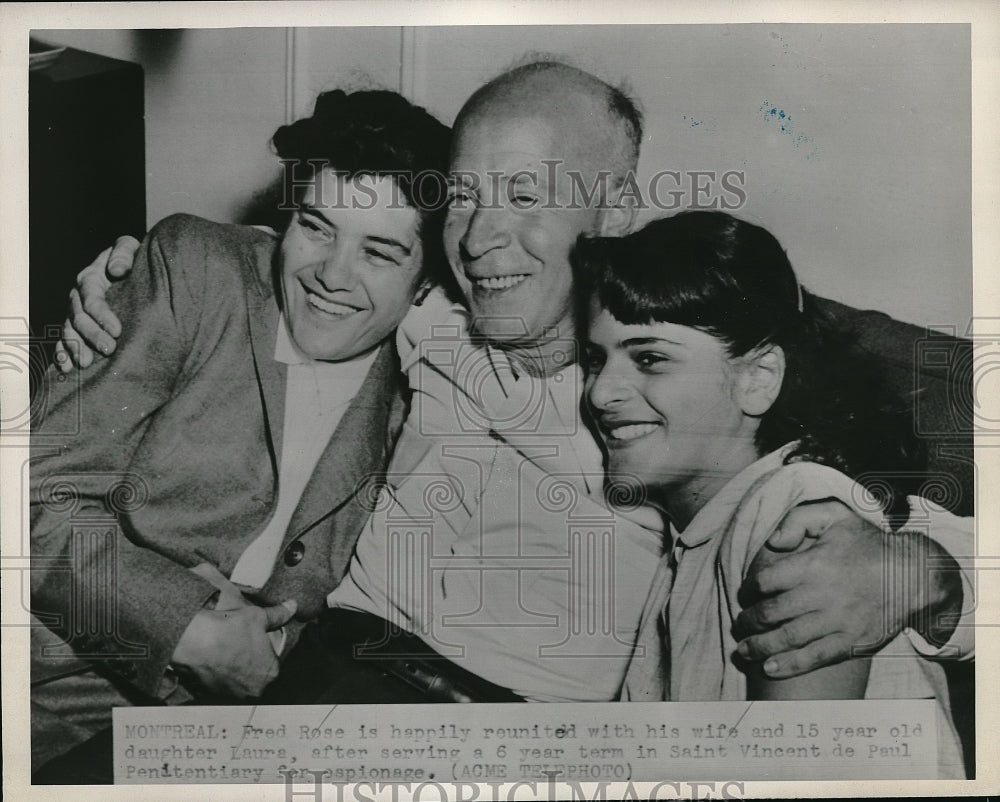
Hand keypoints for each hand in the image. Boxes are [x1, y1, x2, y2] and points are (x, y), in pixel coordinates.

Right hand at [54, 236, 138, 371]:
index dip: (102, 316)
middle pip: (80, 319)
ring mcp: (74, 312)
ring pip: (69, 331)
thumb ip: (124, 254)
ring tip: (86, 364)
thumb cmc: (130, 257)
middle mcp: (77, 296)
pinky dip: (62, 354)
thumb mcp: (129, 247)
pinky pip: (63, 340)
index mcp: (89, 278)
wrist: (127, 265)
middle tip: (110, 350)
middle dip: (93, 336)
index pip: (92, 300)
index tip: (118, 331)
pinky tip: (67, 368)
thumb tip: (117, 270)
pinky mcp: (75, 325)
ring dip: (75, 348)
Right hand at [171, 598, 296, 697]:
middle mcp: (254, 691)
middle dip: (249, 666)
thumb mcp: (258, 616)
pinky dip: (216, 680)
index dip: (262, 652)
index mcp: (270, 673)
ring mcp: (231, 698)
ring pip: (236, 685)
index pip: (272, 665)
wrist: (193, 640)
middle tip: (237, 650)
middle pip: (255, 678)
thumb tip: (293, 606)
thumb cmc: (229, 629)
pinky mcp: (210, 698)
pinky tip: (211, 664)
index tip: (252, 644)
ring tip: (223, 657)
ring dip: (232, 675)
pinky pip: (217, 690)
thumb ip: (279, 614)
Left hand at [734, 499, 903, 678]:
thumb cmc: (868, 544)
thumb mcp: (835, 516)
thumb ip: (798, 520)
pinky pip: (815, 657)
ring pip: (788, 638)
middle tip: (739, 624)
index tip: (745, 594)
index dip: (749, 588)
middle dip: (748, 621)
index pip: (766, 580)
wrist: (912, 575)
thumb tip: (773, 541)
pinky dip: (789, 665)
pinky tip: (769, 668)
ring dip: (760, 646)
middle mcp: (822, 595)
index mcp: (814, 564)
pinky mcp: (851, 642)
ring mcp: (837, 621)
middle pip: (771, 612)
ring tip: (743, 650)